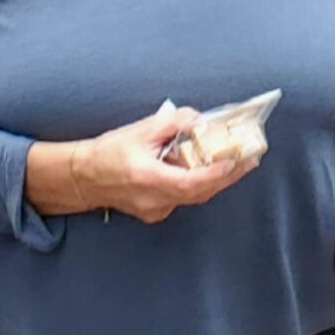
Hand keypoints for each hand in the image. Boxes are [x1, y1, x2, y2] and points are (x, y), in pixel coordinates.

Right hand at [71, 104, 260, 225]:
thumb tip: (200, 121)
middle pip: (200, 193)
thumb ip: (174, 122)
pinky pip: (183, 198)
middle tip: (250, 159)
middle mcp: (154, 200)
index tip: (237, 161)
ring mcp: (155, 210)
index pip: (191, 182)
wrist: (83, 177)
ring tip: (235, 162)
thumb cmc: (109, 152)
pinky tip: (205, 169)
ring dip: (215, 180)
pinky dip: (197, 184)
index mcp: (148, 178)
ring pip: (194, 197)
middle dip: (228, 176)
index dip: (217, 173)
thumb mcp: (141, 129)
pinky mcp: (154, 212)